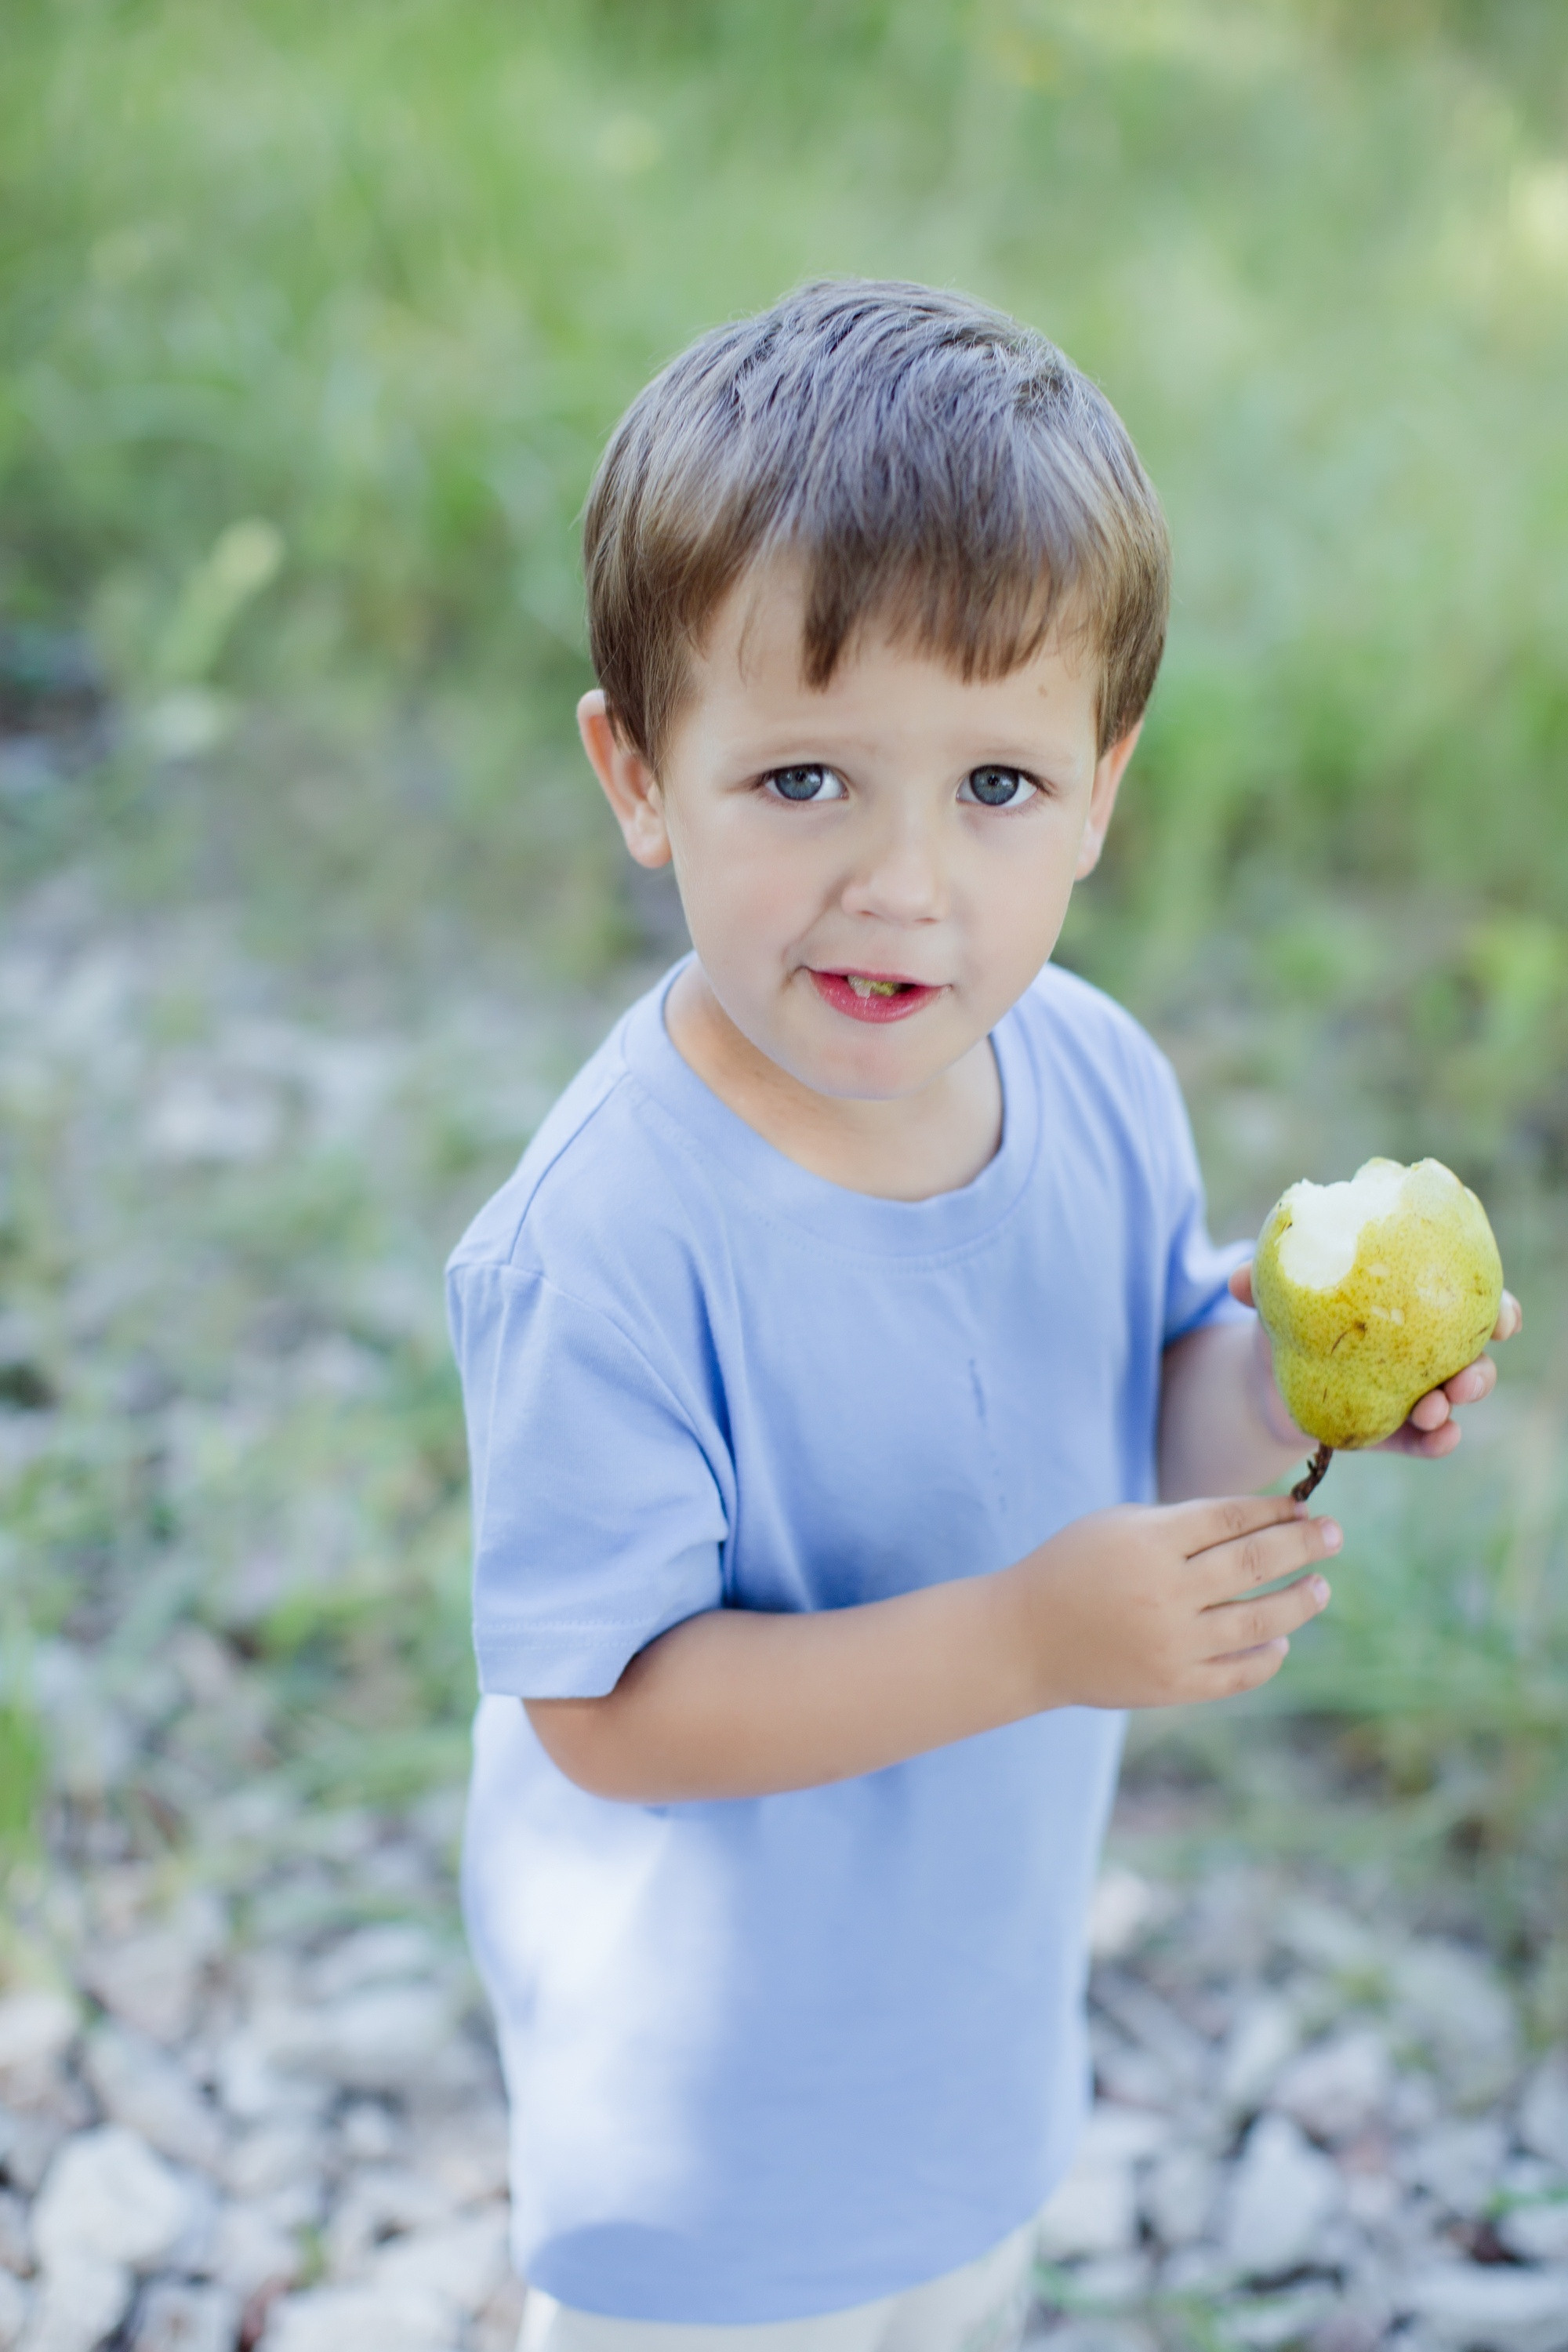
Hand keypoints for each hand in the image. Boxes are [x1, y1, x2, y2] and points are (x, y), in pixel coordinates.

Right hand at [1017, 1493, 1338, 1710]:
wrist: (1026, 1638)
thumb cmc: (1075, 1567)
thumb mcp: (1119, 1524)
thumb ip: (1184, 1522)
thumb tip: (1262, 1520)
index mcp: (1150, 1542)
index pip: (1232, 1518)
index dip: (1275, 1511)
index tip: (1304, 1509)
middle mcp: (1166, 1592)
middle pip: (1256, 1562)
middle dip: (1304, 1546)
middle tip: (1333, 1535)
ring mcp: (1172, 1643)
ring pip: (1260, 1621)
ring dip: (1300, 1601)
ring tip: (1320, 1587)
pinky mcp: (1173, 1685)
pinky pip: (1238, 1673)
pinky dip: (1267, 1656)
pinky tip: (1281, 1640)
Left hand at [1227, 1264, 1522, 1460]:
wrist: (1263, 1377)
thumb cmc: (1285, 1321)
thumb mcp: (1276, 1298)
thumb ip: (1261, 1283)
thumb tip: (1237, 1278)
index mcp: (1412, 1307)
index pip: (1470, 1303)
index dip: (1496, 1310)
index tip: (1501, 1319)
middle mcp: (1423, 1350)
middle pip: (1474, 1356)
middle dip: (1480, 1368)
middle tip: (1463, 1377)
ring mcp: (1411, 1393)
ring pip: (1453, 1401)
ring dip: (1455, 1405)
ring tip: (1435, 1408)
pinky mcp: (1391, 1431)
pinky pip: (1423, 1440)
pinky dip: (1437, 1441)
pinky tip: (1440, 1438)